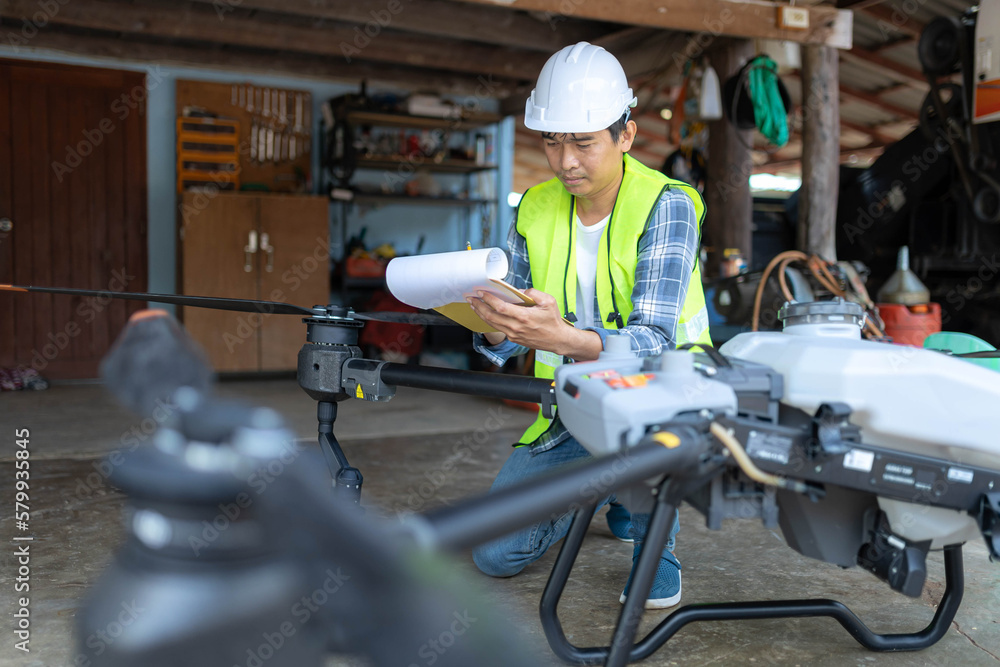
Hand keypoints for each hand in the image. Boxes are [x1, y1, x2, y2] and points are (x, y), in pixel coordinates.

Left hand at [467, 288, 602, 360]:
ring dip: (481, 314)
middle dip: (479, 306)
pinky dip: (489, 320)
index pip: (500, 307)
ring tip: (473, 305)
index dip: (489, 299)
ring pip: (492, 324)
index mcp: (524, 317)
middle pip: (491, 317)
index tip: (481, 292)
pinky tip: (485, 314)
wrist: (557, 340)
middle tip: (470, 298)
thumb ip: (533, 293)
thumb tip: (519, 291)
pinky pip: (497, 328)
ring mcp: (513, 334)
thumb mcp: (549, 301)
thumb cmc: (553, 321)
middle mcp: (516, 327)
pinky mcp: (513, 338)